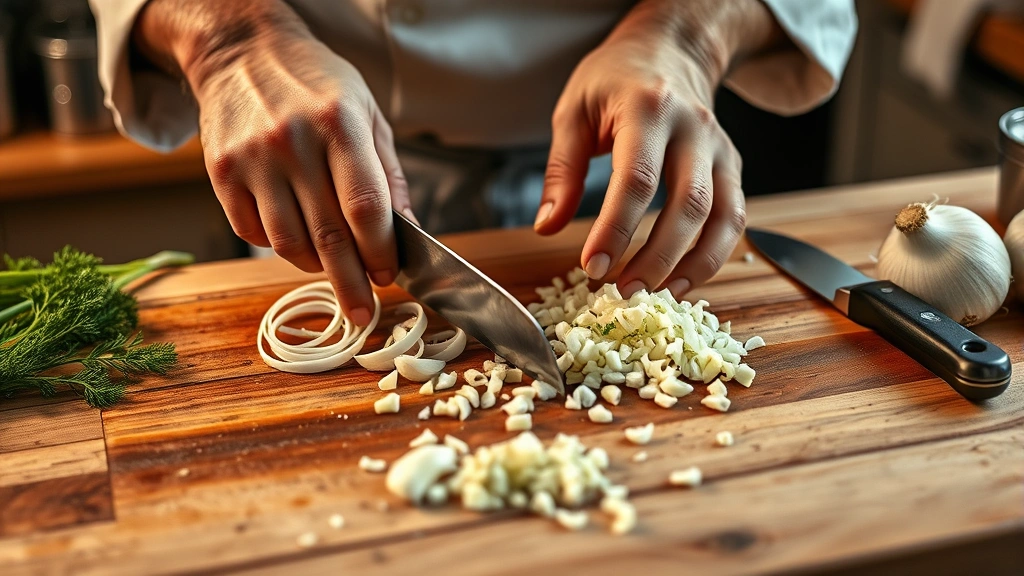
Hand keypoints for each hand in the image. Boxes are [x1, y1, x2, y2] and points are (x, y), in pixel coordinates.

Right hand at [135, 0, 410, 324]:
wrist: (242, 52)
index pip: (365, 208)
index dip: (380, 251)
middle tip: (363, 311)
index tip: (388, 275)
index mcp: (339, 123)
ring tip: (332, 268)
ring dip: (316, 267)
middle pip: (329, 235)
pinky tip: (296, 238)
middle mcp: (293, 142)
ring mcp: (252, 159)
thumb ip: (389, 176)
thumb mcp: (368, 114)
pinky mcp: (221, 173)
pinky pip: (253, 233)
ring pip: (289, 244)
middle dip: (351, 283)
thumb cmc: (317, 83)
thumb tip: (407, 233)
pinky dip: (279, 248)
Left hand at [535, 0, 779, 298]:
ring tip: (658, 295)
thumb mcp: (573, 111)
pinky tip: (683, 279)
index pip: (636, 180)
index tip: (592, 266)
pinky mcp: (732, 166)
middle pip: (687, 205)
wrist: (671, 49)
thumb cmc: (615, 79)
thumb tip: (548, 227)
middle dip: (656, 257)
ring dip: (693, 265)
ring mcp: (719, 148)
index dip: (615, 230)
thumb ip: (562, 171)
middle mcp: (693, 129)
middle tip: (623, 290)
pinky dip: (714, 255)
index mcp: (648, 109)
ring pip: (722, 217)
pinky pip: (733, 218)